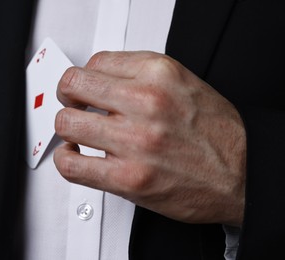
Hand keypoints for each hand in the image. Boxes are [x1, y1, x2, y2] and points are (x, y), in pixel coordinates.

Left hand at [54, 51, 245, 226]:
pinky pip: (71, 164)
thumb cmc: (215, 132)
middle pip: (72, 86)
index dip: (85, 77)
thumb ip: (139, 76)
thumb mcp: (182, 83)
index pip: (95, 62)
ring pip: (66, 123)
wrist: (243, 173)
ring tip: (77, 133)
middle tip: (73, 106)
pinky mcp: (128, 178)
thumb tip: (99, 79)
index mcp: (158, 74)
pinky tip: (76, 156)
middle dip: (67, 96)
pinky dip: (65, 159)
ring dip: (67, 128)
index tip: (85, 90)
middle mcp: (146, 102)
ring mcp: (135, 141)